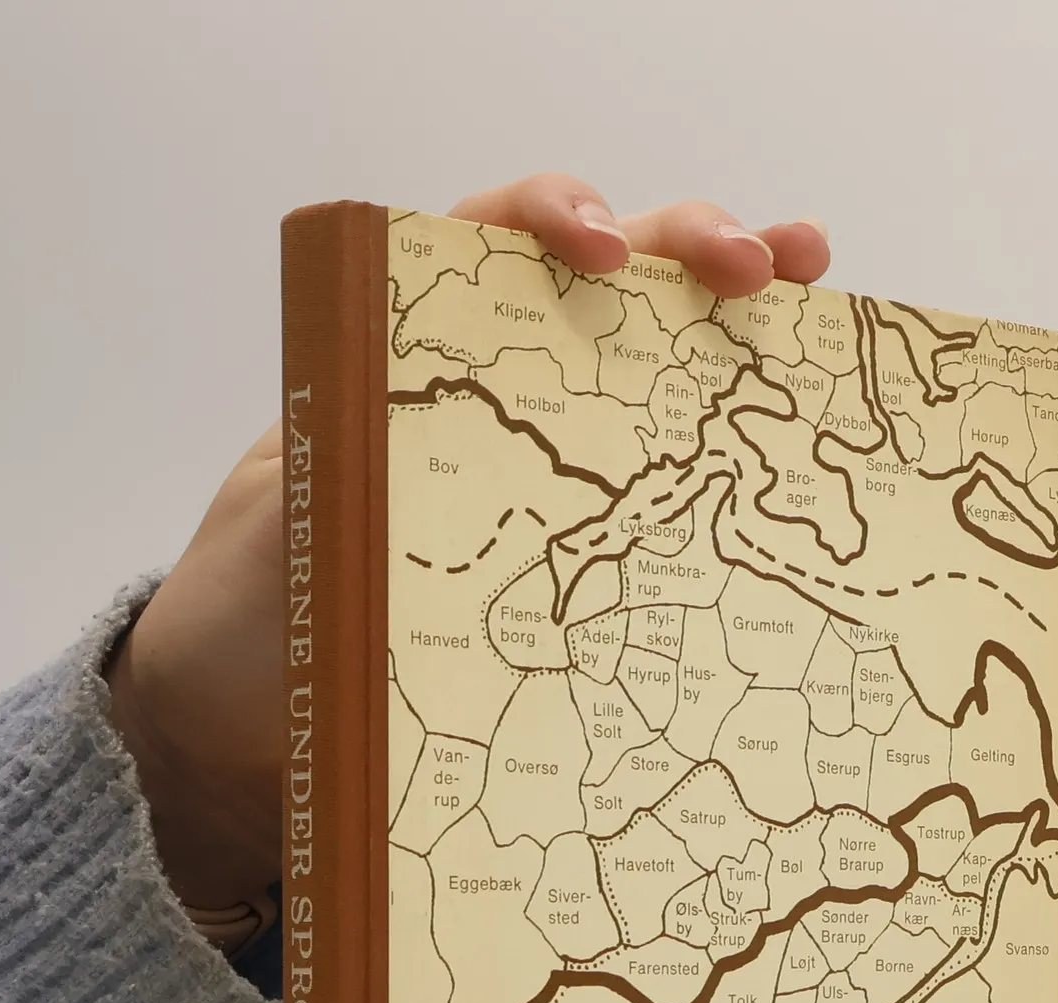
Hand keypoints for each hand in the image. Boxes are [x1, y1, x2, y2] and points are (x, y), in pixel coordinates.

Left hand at [106, 174, 830, 925]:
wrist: (245, 730)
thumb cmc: (252, 620)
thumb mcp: (283, 534)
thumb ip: (343, 476)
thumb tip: (410, 462)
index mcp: (404, 356)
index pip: (487, 242)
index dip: (553, 217)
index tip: (602, 249)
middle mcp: (489, 394)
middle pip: (602, 281)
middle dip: (688, 247)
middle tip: (766, 264)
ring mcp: (548, 468)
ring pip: (652, 366)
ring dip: (736, 324)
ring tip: (811, 291)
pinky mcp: (584, 553)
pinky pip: (667, 489)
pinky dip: (733, 455)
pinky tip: (795, 437)